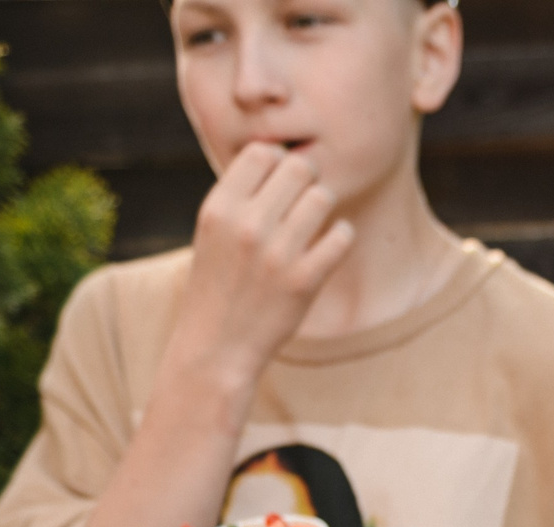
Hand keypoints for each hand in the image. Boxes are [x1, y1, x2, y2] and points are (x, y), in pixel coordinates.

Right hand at [168, 143, 355, 389]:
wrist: (215, 349)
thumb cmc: (217, 285)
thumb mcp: (212, 233)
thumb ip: (240, 196)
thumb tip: (281, 156)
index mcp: (219, 208)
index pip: (262, 151)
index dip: (277, 161)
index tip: (280, 182)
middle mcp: (246, 225)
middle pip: (299, 167)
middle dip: (307, 179)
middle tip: (303, 201)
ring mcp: (276, 254)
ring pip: (323, 197)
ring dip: (324, 208)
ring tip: (314, 225)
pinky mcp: (303, 281)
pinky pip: (342, 236)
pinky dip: (341, 236)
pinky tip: (329, 246)